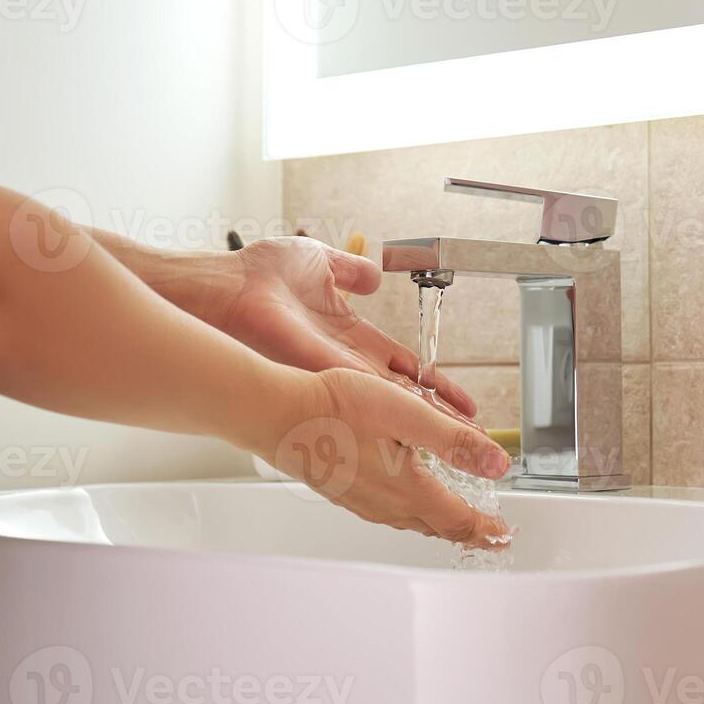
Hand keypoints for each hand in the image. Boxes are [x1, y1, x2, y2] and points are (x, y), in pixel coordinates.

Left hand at [218, 237, 478, 417]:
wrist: (231, 286)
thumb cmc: (263, 274)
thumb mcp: (323, 261)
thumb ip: (352, 271)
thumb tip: (374, 276)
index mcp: (349, 336)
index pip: (402, 366)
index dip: (432, 383)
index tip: (461, 402)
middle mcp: (345, 361)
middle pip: (402, 393)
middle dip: (439, 414)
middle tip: (473, 436)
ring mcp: (334, 372)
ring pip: (389, 401)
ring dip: (424, 421)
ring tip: (457, 442)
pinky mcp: (322, 374)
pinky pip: (367, 392)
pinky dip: (394, 409)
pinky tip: (420, 426)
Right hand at [253, 368, 511, 548]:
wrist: (279, 416)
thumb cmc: (336, 409)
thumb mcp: (408, 415)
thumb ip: (455, 441)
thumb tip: (497, 464)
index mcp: (408, 490)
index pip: (459, 521)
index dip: (487, 530)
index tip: (504, 536)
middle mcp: (386, 504)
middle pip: (437, 527)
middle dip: (467, 532)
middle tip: (487, 536)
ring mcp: (362, 501)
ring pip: (411, 521)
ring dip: (438, 523)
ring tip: (452, 520)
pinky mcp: (344, 491)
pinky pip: (387, 512)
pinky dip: (410, 512)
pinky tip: (403, 498)